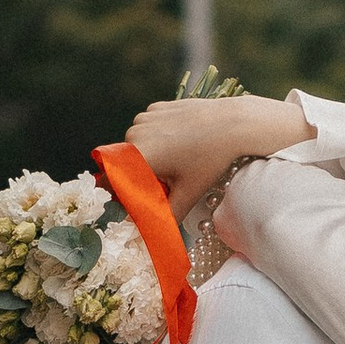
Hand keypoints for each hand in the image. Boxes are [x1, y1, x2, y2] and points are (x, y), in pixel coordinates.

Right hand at [126, 92, 307, 222]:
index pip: (111, 181)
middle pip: (125, 164)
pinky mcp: (155, 108)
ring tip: (179, 160)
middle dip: (141, 175)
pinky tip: (181, 141)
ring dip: (150, 156)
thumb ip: (164, 217)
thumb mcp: (187, 193)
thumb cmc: (210, 159)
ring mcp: (144, 118)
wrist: (232, 124)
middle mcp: (134, 134)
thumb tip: (152, 235)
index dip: (123, 192)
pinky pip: (149, 129)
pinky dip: (159, 138)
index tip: (141, 197)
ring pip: (137, 146)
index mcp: (136, 156)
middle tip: (169, 182)